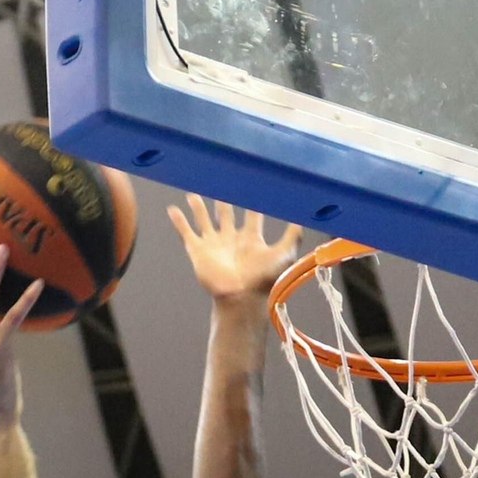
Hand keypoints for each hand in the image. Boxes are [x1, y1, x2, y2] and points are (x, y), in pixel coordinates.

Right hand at [168, 195, 300, 301]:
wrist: (241, 298)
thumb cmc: (263, 280)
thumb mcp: (283, 253)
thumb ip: (293, 235)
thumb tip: (305, 215)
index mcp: (250, 239)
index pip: (251, 213)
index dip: (253, 200)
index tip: (252, 183)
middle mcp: (231, 239)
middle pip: (226, 213)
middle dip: (224, 200)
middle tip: (222, 180)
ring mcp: (213, 244)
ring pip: (203, 219)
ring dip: (198, 207)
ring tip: (193, 193)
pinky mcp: (198, 251)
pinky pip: (186, 232)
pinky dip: (179, 221)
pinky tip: (172, 209)